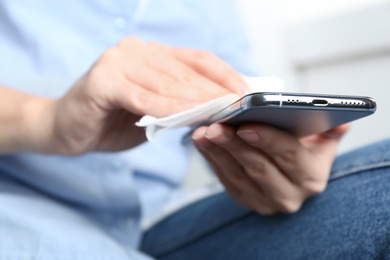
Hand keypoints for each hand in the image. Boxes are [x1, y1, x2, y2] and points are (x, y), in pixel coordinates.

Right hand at [31, 37, 247, 154]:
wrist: (63, 127)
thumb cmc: (110, 120)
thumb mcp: (152, 111)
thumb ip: (178, 106)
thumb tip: (215, 109)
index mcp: (151, 54)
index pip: (197, 60)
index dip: (224, 75)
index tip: (247, 92)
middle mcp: (136, 51)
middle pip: (185, 72)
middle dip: (216, 91)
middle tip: (241, 106)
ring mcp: (118, 62)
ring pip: (167, 84)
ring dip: (197, 100)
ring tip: (221, 112)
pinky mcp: (103, 81)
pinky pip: (142, 97)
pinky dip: (166, 108)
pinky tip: (185, 117)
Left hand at [192, 123, 349, 214]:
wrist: (291, 175)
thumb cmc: (305, 150)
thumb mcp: (322, 139)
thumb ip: (330, 128)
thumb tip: (341, 120)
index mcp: (312, 177)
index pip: (290, 156)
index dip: (268, 140)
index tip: (246, 126)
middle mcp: (289, 194)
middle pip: (259, 167)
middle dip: (235, 145)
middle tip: (216, 126)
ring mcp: (264, 201)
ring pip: (237, 175)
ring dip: (217, 152)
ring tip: (203, 132)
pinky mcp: (244, 199)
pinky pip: (224, 179)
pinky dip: (211, 159)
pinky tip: (202, 141)